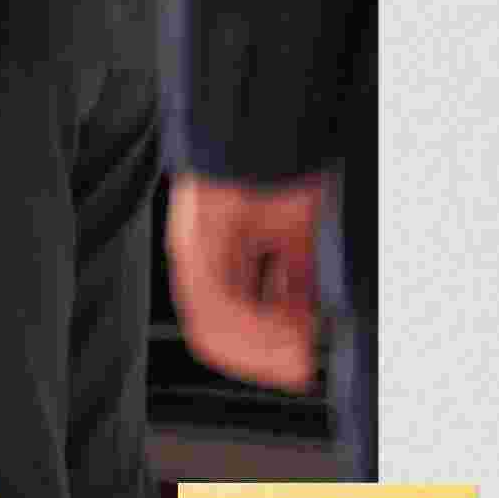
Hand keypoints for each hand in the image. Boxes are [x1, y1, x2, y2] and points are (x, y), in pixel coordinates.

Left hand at [167, 170, 329, 391]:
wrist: (267, 126)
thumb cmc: (283, 170)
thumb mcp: (296, 236)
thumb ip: (294, 280)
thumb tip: (304, 326)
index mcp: (220, 256)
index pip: (228, 320)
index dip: (261, 349)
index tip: (296, 365)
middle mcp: (199, 256)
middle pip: (215, 329)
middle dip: (261, 356)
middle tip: (298, 371)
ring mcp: (193, 248)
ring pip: (212, 322)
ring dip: (258, 347)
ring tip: (297, 356)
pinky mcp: (195, 239)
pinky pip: (217, 298)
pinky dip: (253, 323)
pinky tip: (289, 330)